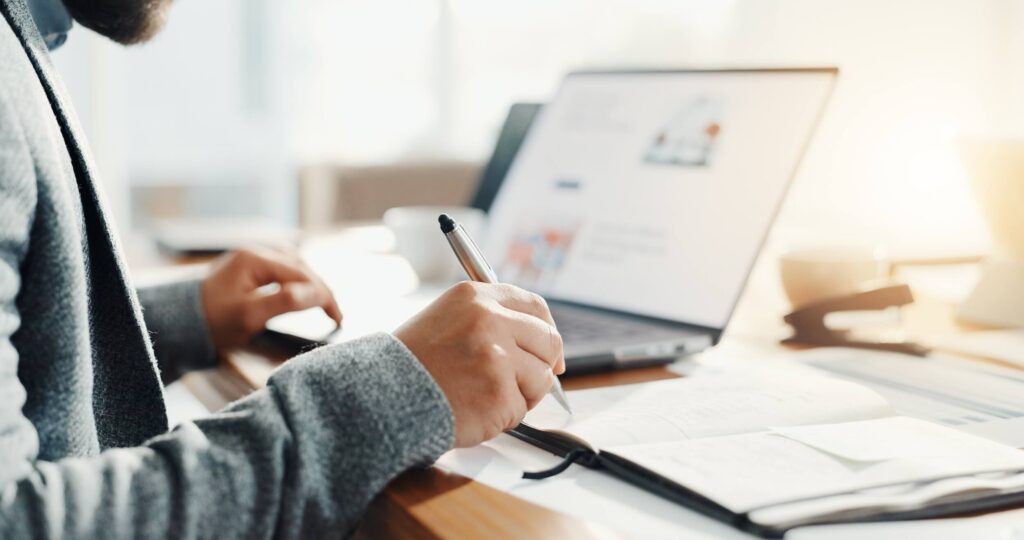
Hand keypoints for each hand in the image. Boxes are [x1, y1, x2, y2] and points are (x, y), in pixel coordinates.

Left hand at [200, 248, 342, 350]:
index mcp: (256, 259)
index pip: (302, 275)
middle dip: (320, 289)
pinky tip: (301, 293)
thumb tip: (317, 294)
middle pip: (300, 267)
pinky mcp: (247, 268)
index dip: (324, 296)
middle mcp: (255, 252)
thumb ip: (284, 301)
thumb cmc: (211, 321)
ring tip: (323, 304)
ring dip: (310, 285)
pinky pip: (281, 270)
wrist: (178, 322)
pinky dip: (296, 282)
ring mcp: (251, 258)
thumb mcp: (249, 315)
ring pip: (293, 267)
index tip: (337, 319)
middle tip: (335, 314)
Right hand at [394, 282, 564, 447]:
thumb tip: (534, 343)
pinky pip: (521, 409)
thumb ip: (489, 322)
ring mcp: (497, 356)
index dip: (546, 330)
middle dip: (543, 366)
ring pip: (541, 378)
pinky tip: (473, 411)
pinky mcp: (500, 392)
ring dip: (522, 395)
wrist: (381, 397)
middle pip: (548, 341)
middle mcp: (489, 319)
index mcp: (476, 297)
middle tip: (526, 384)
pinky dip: (502, 418)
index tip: (548, 351)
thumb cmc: (411, 365)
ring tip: (485, 398)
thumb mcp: (446, 321)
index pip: (534, 306)